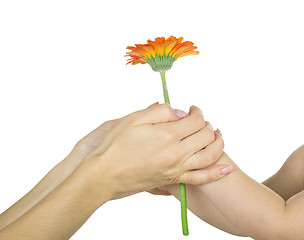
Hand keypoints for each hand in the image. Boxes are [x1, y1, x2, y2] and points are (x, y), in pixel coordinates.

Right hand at [79, 103, 229, 201]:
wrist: (104, 174)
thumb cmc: (116, 145)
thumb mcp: (134, 119)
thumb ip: (160, 112)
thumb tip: (180, 113)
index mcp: (167, 134)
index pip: (196, 120)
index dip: (197, 112)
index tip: (193, 109)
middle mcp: (176, 152)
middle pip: (205, 135)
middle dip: (206, 124)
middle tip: (199, 121)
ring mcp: (176, 168)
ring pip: (209, 155)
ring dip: (217, 143)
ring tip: (217, 135)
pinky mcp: (173, 179)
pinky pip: (201, 178)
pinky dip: (216, 173)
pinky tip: (227, 168)